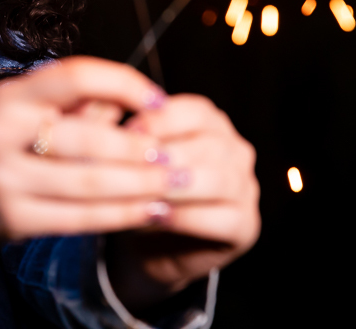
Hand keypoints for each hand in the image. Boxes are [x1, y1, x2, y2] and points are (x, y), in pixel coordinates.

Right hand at [0, 57, 174, 247]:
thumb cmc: (6, 135)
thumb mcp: (27, 105)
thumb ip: (80, 100)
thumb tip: (143, 100)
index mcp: (11, 96)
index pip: (74, 76)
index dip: (123, 83)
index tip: (159, 99)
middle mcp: (2, 133)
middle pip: (87, 138)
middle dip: (140, 148)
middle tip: (176, 155)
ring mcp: (5, 179)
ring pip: (88, 183)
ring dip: (140, 185)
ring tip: (175, 183)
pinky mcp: (14, 219)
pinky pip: (80, 218)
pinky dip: (122, 214)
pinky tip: (151, 210)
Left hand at [107, 94, 259, 308]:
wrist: (153, 244)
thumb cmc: (141, 191)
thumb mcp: (132, 158)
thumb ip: (128, 135)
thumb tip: (109, 114)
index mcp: (212, 124)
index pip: (197, 111)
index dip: (161, 120)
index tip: (128, 134)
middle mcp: (236, 151)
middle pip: (212, 144)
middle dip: (169, 156)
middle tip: (134, 167)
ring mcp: (246, 188)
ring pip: (221, 180)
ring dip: (178, 186)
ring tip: (146, 192)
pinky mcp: (246, 225)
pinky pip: (225, 218)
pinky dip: (188, 216)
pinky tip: (159, 215)